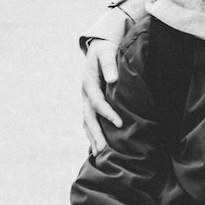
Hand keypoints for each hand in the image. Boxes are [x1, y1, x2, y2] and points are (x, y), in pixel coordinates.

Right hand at [81, 39, 121, 153]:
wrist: (97, 50)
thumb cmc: (105, 51)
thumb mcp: (106, 52)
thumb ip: (109, 64)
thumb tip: (112, 80)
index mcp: (88, 84)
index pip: (97, 103)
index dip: (108, 114)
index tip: (120, 124)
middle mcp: (85, 95)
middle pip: (88, 118)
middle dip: (96, 135)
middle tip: (103, 151)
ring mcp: (86, 101)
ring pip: (87, 123)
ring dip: (93, 138)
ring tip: (99, 155)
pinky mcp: (90, 104)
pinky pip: (90, 121)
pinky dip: (93, 134)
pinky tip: (98, 146)